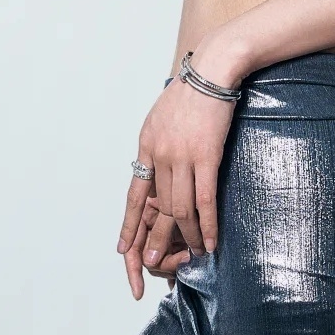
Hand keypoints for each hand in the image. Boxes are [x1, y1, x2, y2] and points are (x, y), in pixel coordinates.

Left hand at [117, 62, 237, 298]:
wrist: (212, 71)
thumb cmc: (191, 91)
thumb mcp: (162, 116)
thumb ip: (159, 141)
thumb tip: (159, 162)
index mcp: (146, 146)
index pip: (135, 193)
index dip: (130, 222)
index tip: (123, 246)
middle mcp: (160, 155)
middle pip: (158, 207)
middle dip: (154, 238)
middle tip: (153, 263)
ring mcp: (182, 157)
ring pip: (180, 209)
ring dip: (186, 236)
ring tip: (190, 256)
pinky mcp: (207, 157)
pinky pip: (205, 200)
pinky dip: (207, 225)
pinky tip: (210, 241)